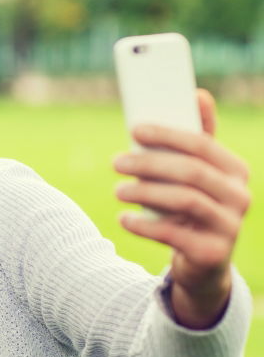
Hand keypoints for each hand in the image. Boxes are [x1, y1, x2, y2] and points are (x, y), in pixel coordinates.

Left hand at [113, 89, 250, 328]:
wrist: (203, 262)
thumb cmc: (195, 207)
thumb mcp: (198, 175)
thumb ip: (197, 139)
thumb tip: (198, 93)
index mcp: (236, 170)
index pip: (202, 144)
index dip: (168, 134)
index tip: (135, 130)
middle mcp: (240, 196)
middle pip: (191, 172)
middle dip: (150, 164)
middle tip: (116, 161)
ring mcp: (229, 226)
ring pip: (184, 201)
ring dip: (145, 192)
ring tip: (117, 190)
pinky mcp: (213, 252)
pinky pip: (174, 234)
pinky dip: (144, 224)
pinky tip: (123, 219)